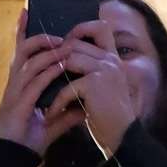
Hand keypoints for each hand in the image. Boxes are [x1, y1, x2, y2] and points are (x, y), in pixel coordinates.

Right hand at [0, 11, 66, 155]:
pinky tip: (61, 66)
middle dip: (39, 38)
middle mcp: (14, 84)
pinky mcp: (18, 104)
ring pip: (29, 63)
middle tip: (59, 34)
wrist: (11, 161)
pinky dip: (49, 72)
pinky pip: (34, 82)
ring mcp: (14, 93)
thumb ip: (66, 113)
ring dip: (48, 53)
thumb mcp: (52, 123)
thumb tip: (85, 107)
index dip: (22, 32)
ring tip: (65, 46)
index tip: (26, 11)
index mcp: (19, 84)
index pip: (20, 53)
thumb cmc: (28, 141)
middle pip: (23, 51)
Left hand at [38, 20, 137, 158]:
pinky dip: (57, 102)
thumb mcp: (106, 88)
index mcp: (114, 58)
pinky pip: (67, 86)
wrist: (124, 138)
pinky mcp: (94, 84)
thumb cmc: (112, 116)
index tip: (66, 42)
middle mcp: (111, 59)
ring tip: (42, 92)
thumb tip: (67, 60)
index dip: (82, 29)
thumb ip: (93, 71)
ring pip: (69, 60)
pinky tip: (51, 115)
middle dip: (56, 56)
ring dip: (52, 79)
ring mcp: (103, 69)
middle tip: (43, 71)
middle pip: (76, 44)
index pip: (101, 28)